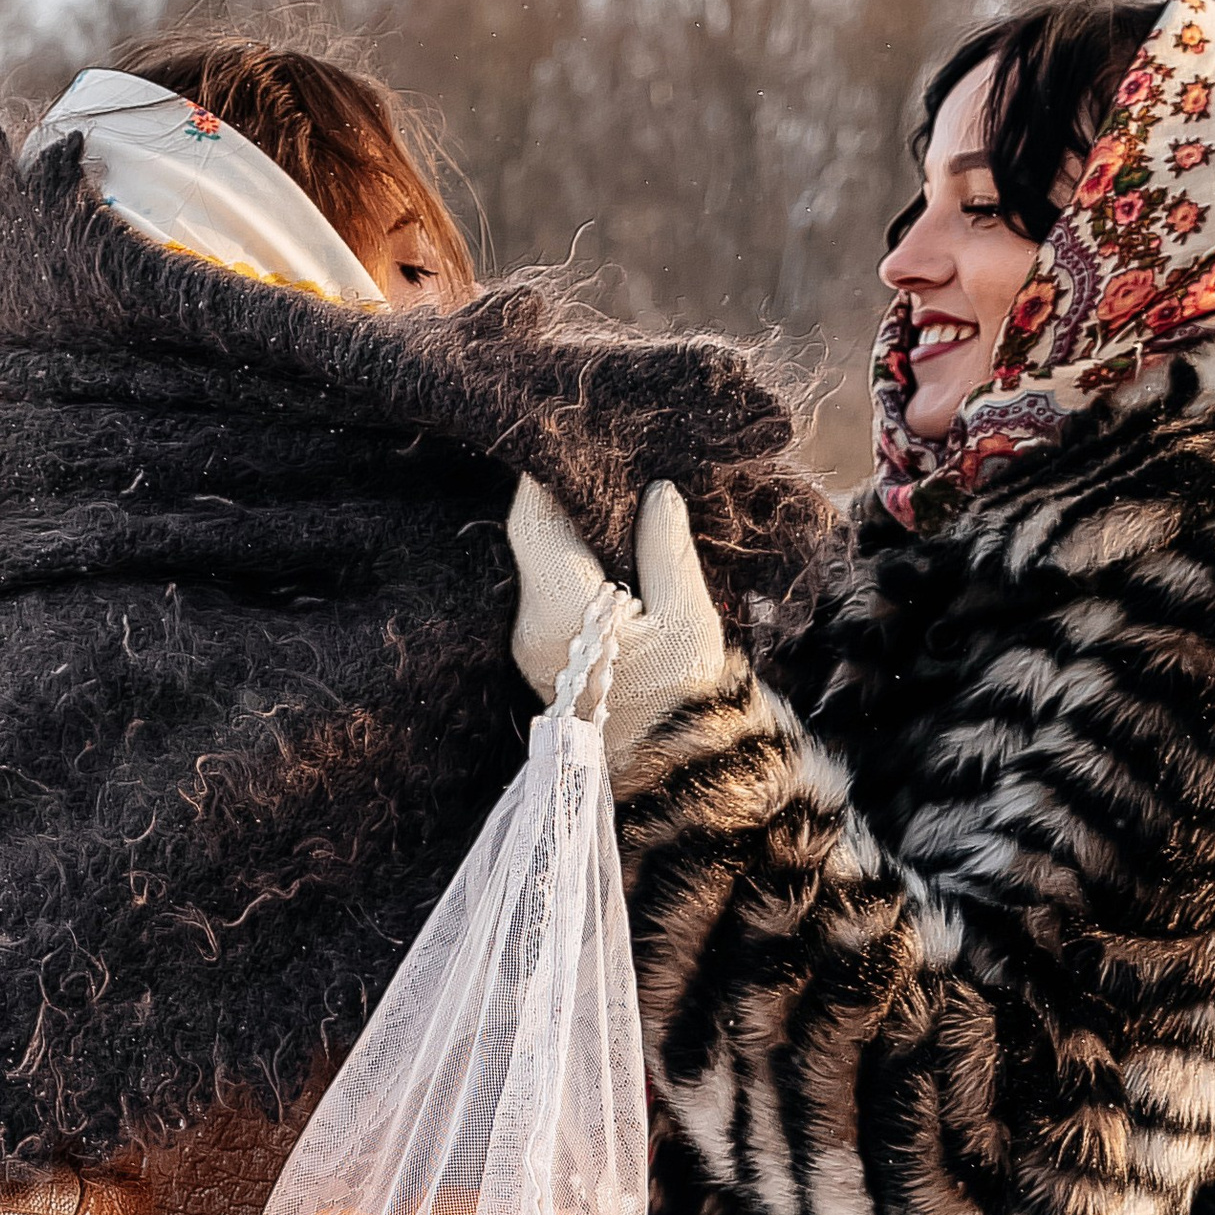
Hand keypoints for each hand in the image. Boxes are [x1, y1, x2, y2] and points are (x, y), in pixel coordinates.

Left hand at [507, 476, 729, 780]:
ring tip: (608, 493)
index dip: (546, 474)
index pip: (532, 519)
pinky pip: (546, 590)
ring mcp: (528, 645)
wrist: (673, 777)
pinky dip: (569, 562)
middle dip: (560, 495)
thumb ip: (665, 549)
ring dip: (566, 529)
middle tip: (598, 455)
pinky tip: (604, 546)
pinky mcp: (540, 657)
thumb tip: (655, 490)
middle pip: (530, 537)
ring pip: (536, 563)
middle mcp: (528, 626)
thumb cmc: (685, 701)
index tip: (571, 437)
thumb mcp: (687, 618)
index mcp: (558, 609)